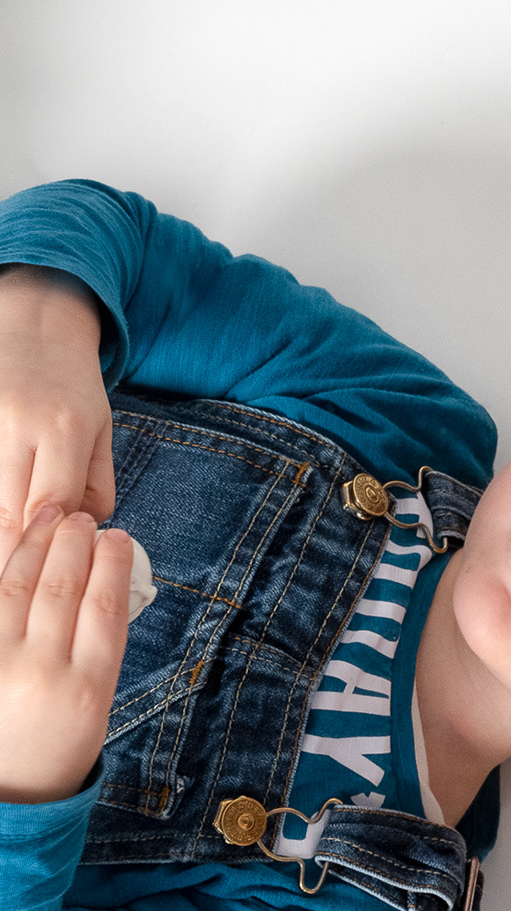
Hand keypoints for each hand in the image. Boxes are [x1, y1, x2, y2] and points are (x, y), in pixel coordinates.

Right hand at [0, 265, 112, 560]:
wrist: (32, 328)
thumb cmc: (72, 387)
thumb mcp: (101, 432)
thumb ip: (97, 486)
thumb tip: (84, 534)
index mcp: (63, 427)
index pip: (55, 500)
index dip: (54, 539)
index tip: (58, 564)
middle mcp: (16, 423)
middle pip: (11, 508)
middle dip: (19, 550)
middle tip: (28, 582)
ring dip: (2, 533)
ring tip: (15, 561)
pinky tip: (4, 526)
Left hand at [0, 506, 131, 803]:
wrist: (10, 792)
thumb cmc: (56, 750)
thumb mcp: (94, 710)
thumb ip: (95, 653)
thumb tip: (96, 591)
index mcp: (88, 689)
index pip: (104, 609)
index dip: (111, 567)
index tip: (118, 539)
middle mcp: (44, 673)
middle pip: (62, 591)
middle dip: (74, 546)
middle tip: (83, 518)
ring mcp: (1, 664)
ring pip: (19, 588)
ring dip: (37, 546)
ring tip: (51, 518)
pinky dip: (2, 569)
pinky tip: (14, 546)